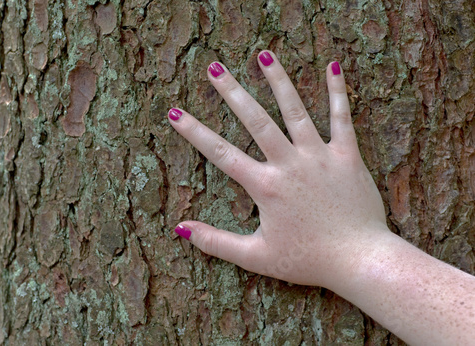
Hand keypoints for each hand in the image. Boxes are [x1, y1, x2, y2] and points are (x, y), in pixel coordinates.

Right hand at [168, 51, 387, 288]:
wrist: (359, 260)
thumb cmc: (308, 260)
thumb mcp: (256, 257)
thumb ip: (216, 242)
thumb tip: (181, 229)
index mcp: (266, 186)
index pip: (221, 153)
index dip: (194, 132)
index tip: (175, 112)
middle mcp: (289, 164)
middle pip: (256, 121)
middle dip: (232, 92)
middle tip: (215, 67)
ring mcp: (319, 156)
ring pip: (295, 110)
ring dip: (278, 80)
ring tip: (263, 54)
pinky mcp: (347, 156)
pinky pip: (342, 118)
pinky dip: (337, 91)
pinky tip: (333, 66)